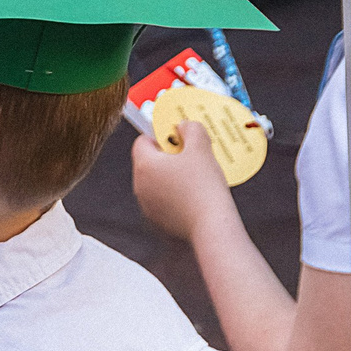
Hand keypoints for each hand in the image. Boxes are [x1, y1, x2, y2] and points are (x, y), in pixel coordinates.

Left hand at [131, 121, 234, 243]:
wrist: (210, 224)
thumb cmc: (204, 187)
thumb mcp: (201, 148)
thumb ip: (191, 129)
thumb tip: (184, 126)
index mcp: (144, 165)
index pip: (143, 140)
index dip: (161, 134)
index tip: (178, 135)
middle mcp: (139, 185)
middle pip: (150, 160)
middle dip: (170, 154)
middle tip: (191, 153)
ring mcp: (146, 204)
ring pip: (157, 180)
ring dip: (173, 174)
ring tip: (197, 174)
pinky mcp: (157, 218)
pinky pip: (163, 198)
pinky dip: (175, 192)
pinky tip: (194, 192)